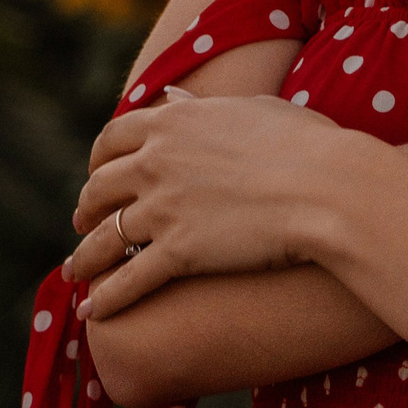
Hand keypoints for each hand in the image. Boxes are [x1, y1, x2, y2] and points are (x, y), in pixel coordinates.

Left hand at [63, 91, 359, 319]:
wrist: (329, 187)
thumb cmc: (308, 145)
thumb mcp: (254, 109)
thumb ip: (205, 105)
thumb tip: (174, 96)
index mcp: (174, 120)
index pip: (113, 138)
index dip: (99, 159)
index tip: (99, 173)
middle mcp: (157, 160)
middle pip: (99, 187)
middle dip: (87, 207)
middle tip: (84, 221)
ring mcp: (163, 206)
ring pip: (103, 237)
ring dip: (85, 257)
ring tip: (77, 272)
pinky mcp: (177, 251)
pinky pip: (128, 279)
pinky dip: (107, 297)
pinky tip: (95, 311)